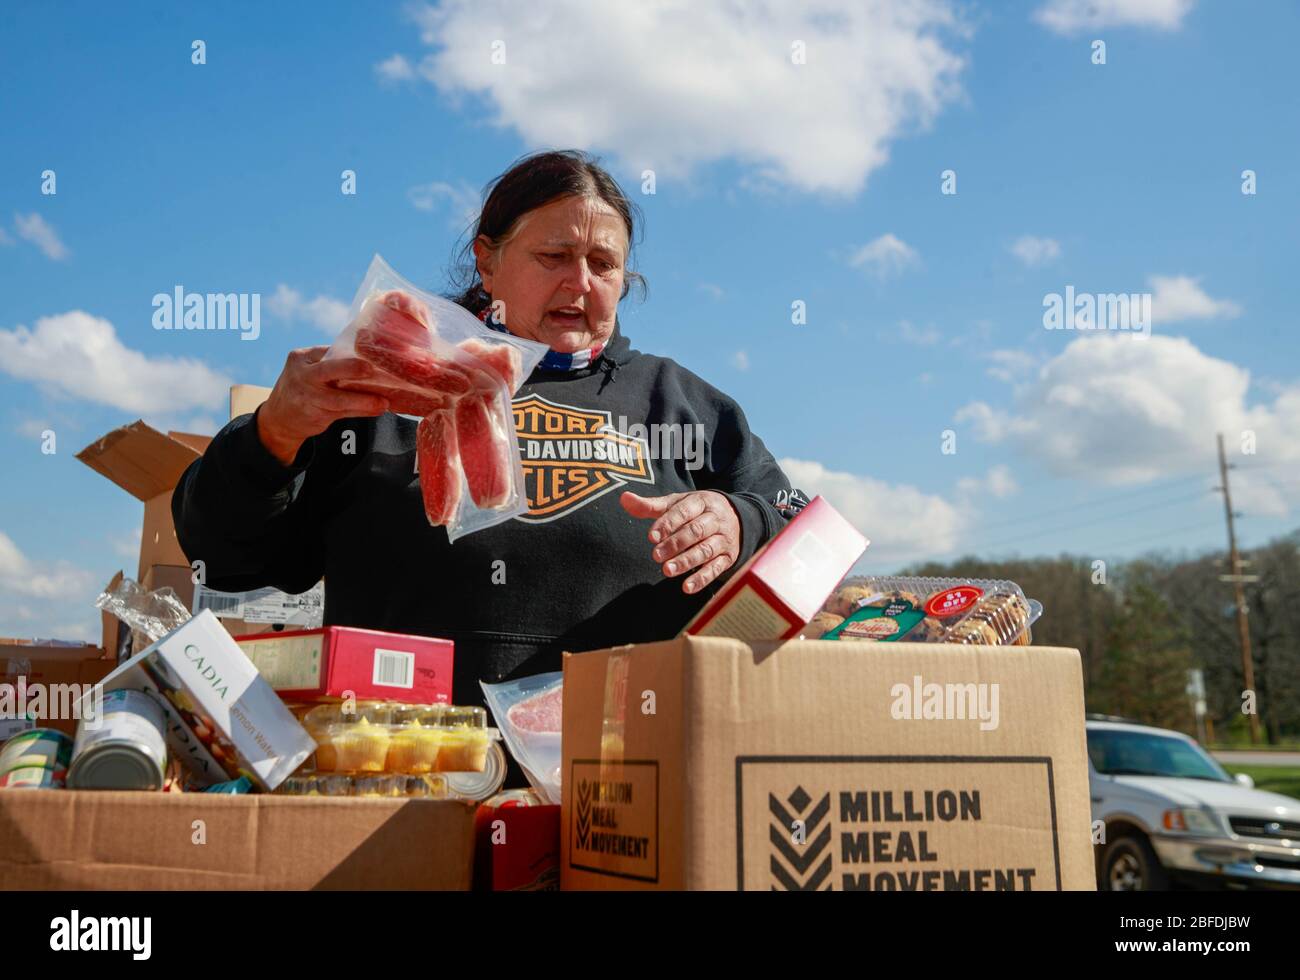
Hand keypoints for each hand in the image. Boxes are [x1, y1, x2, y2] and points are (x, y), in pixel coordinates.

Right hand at [257, 346, 388, 464]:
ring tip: (383, 402)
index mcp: (301, 357)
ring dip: (364, 400)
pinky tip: (376, 410)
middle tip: (370, 370)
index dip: (351, 354)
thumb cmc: (302, 387)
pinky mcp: (315, 415)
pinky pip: (343, 412)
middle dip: (350, 369)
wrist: (279, 418)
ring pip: (338, 398)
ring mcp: (307, 397)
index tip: (372, 354)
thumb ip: (330, 363)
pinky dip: (361, 411)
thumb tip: (371, 358)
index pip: (328, 351)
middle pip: (328, 370)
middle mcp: (302, 375)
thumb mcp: (308, 369)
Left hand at [620, 490, 741, 594]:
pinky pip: (717, 568)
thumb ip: (650, 505)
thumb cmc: (697, 510)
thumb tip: (624, 499)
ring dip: (686, 561)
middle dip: (675, 544)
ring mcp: (723, 539)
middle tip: (656, 556)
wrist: (737, 517)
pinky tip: (687, 587)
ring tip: (667, 571)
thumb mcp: (677, 503)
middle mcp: (715, 519)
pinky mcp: (728, 557)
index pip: (684, 511)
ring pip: (706, 550)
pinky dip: (702, 578)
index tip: (651, 537)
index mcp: (701, 502)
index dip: (668, 523)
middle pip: (695, 531)